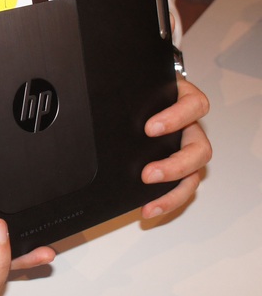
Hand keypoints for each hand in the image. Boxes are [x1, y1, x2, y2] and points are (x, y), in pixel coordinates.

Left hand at [141, 77, 211, 217]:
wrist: (141, 94)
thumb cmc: (141, 91)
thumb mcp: (139, 86)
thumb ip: (127, 89)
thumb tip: (96, 97)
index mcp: (184, 101)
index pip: (193, 105)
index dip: (176, 117)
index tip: (150, 128)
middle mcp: (191, 127)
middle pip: (200, 149)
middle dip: (175, 165)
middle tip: (147, 174)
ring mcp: (186, 150)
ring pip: (194, 174)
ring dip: (173, 192)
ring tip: (151, 205)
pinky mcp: (179, 168)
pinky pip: (181, 188)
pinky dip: (166, 201)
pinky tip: (148, 209)